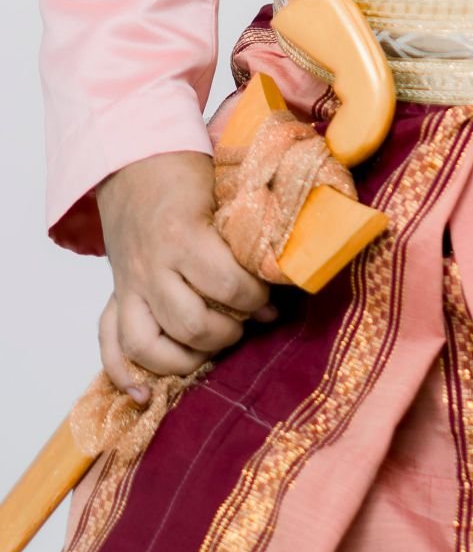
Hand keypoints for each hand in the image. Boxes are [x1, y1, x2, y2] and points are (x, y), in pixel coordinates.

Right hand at [97, 152, 275, 399]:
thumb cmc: (184, 171)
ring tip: (217, 343)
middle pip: (191, 324)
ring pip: (150, 345)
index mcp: (182, 236)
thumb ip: (245, 228)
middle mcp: (151, 267)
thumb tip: (284, 263)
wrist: (130, 158)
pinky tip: (144, 393)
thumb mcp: (221, 188)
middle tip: (249, 320)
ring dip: (190, 356)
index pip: (227, 285)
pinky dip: (123, 374)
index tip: (272, 298)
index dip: (256, 298)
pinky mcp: (115, 295)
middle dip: (230, 330)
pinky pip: (109, 345)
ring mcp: (129, 286)